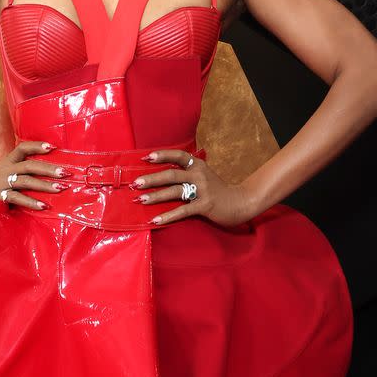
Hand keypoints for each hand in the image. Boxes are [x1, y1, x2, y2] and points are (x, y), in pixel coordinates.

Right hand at [0, 140, 64, 209]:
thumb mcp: (6, 171)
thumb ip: (22, 169)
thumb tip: (50, 172)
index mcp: (8, 161)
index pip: (23, 148)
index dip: (37, 146)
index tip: (53, 147)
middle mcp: (6, 169)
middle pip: (30, 165)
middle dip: (49, 169)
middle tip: (66, 173)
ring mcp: (2, 183)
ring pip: (26, 181)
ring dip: (45, 185)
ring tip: (61, 188)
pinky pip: (18, 198)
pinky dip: (32, 202)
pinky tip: (44, 206)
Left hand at [130, 148, 252, 227]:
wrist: (241, 202)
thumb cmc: (218, 191)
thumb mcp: (204, 177)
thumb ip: (188, 174)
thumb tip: (164, 176)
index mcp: (198, 165)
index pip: (179, 155)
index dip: (162, 155)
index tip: (146, 157)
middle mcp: (199, 175)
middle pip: (171, 174)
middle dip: (151, 179)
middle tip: (135, 183)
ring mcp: (202, 190)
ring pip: (174, 191)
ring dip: (155, 196)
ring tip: (140, 200)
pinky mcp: (205, 205)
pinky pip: (182, 210)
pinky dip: (168, 215)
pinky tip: (155, 220)